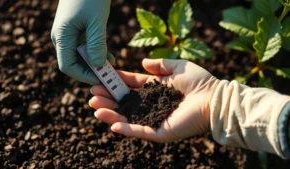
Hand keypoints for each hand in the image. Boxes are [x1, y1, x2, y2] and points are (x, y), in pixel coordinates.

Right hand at [51, 0, 111, 83]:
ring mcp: (68, 34)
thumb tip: (97, 66)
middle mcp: (61, 38)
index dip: (84, 77)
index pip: (68, 67)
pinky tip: (109, 57)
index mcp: (61, 37)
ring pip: (80, 57)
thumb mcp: (96, 21)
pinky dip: (96, 54)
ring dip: (95, 64)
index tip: (102, 79)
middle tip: (110, 76)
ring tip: (112, 67)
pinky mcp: (76, 30)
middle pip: (74, 64)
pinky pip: (84, 48)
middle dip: (91, 72)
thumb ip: (96, 45)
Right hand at [89, 59, 218, 142]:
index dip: (115, 82)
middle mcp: (151, 104)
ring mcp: (154, 119)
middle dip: (108, 98)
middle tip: (92, 94)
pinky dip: (126, 128)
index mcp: (154, 89)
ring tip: (95, 106)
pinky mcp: (160, 131)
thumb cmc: (199, 81)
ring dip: (111, 113)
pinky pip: (140, 131)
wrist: (214, 98)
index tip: (100, 78)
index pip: (129, 86)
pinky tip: (112, 123)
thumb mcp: (177, 66)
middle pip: (124, 102)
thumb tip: (143, 62)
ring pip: (127, 117)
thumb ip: (160, 64)